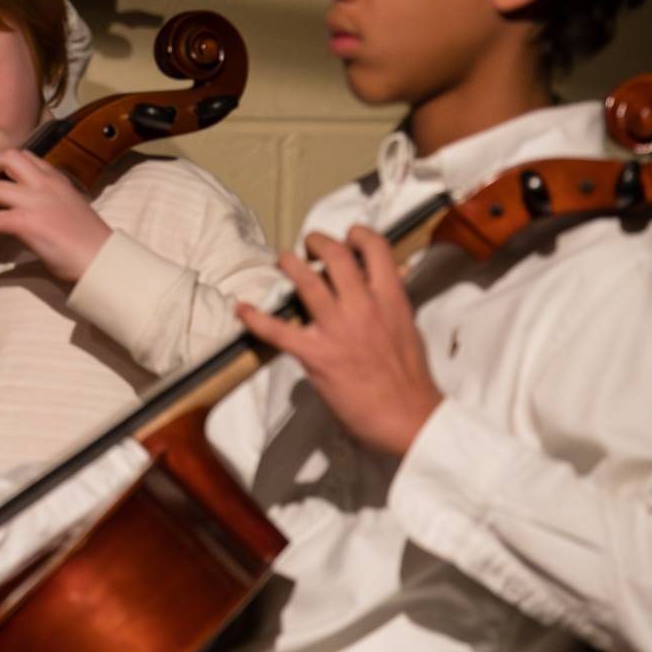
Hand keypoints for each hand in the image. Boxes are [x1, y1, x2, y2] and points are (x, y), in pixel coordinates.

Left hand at [0, 149, 112, 283]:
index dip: (5, 161)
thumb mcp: (68, 206)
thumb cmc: (88, 239)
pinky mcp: (27, 223)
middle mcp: (45, 183)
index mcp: (57, 179)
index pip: (26, 156)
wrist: (100, 258)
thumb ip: (48, 199)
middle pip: (8, 158)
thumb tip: (25, 205)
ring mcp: (35, 201)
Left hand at [236, 225, 442, 457]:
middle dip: (317, 242)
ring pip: (305, 280)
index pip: (376, 249)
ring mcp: (337, 329)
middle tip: (309, 245)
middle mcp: (363, 307)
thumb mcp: (409, 328)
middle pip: (334, 256)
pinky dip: (254, 317)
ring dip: (289, 264)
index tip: (349, 236)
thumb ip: (393, 302)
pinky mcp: (315, 354)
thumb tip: (391, 278)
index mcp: (391, 299)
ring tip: (283, 261)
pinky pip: (277, 330)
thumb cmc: (411, 378)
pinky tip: (241, 309)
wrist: (408, 417)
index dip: (358, 234)